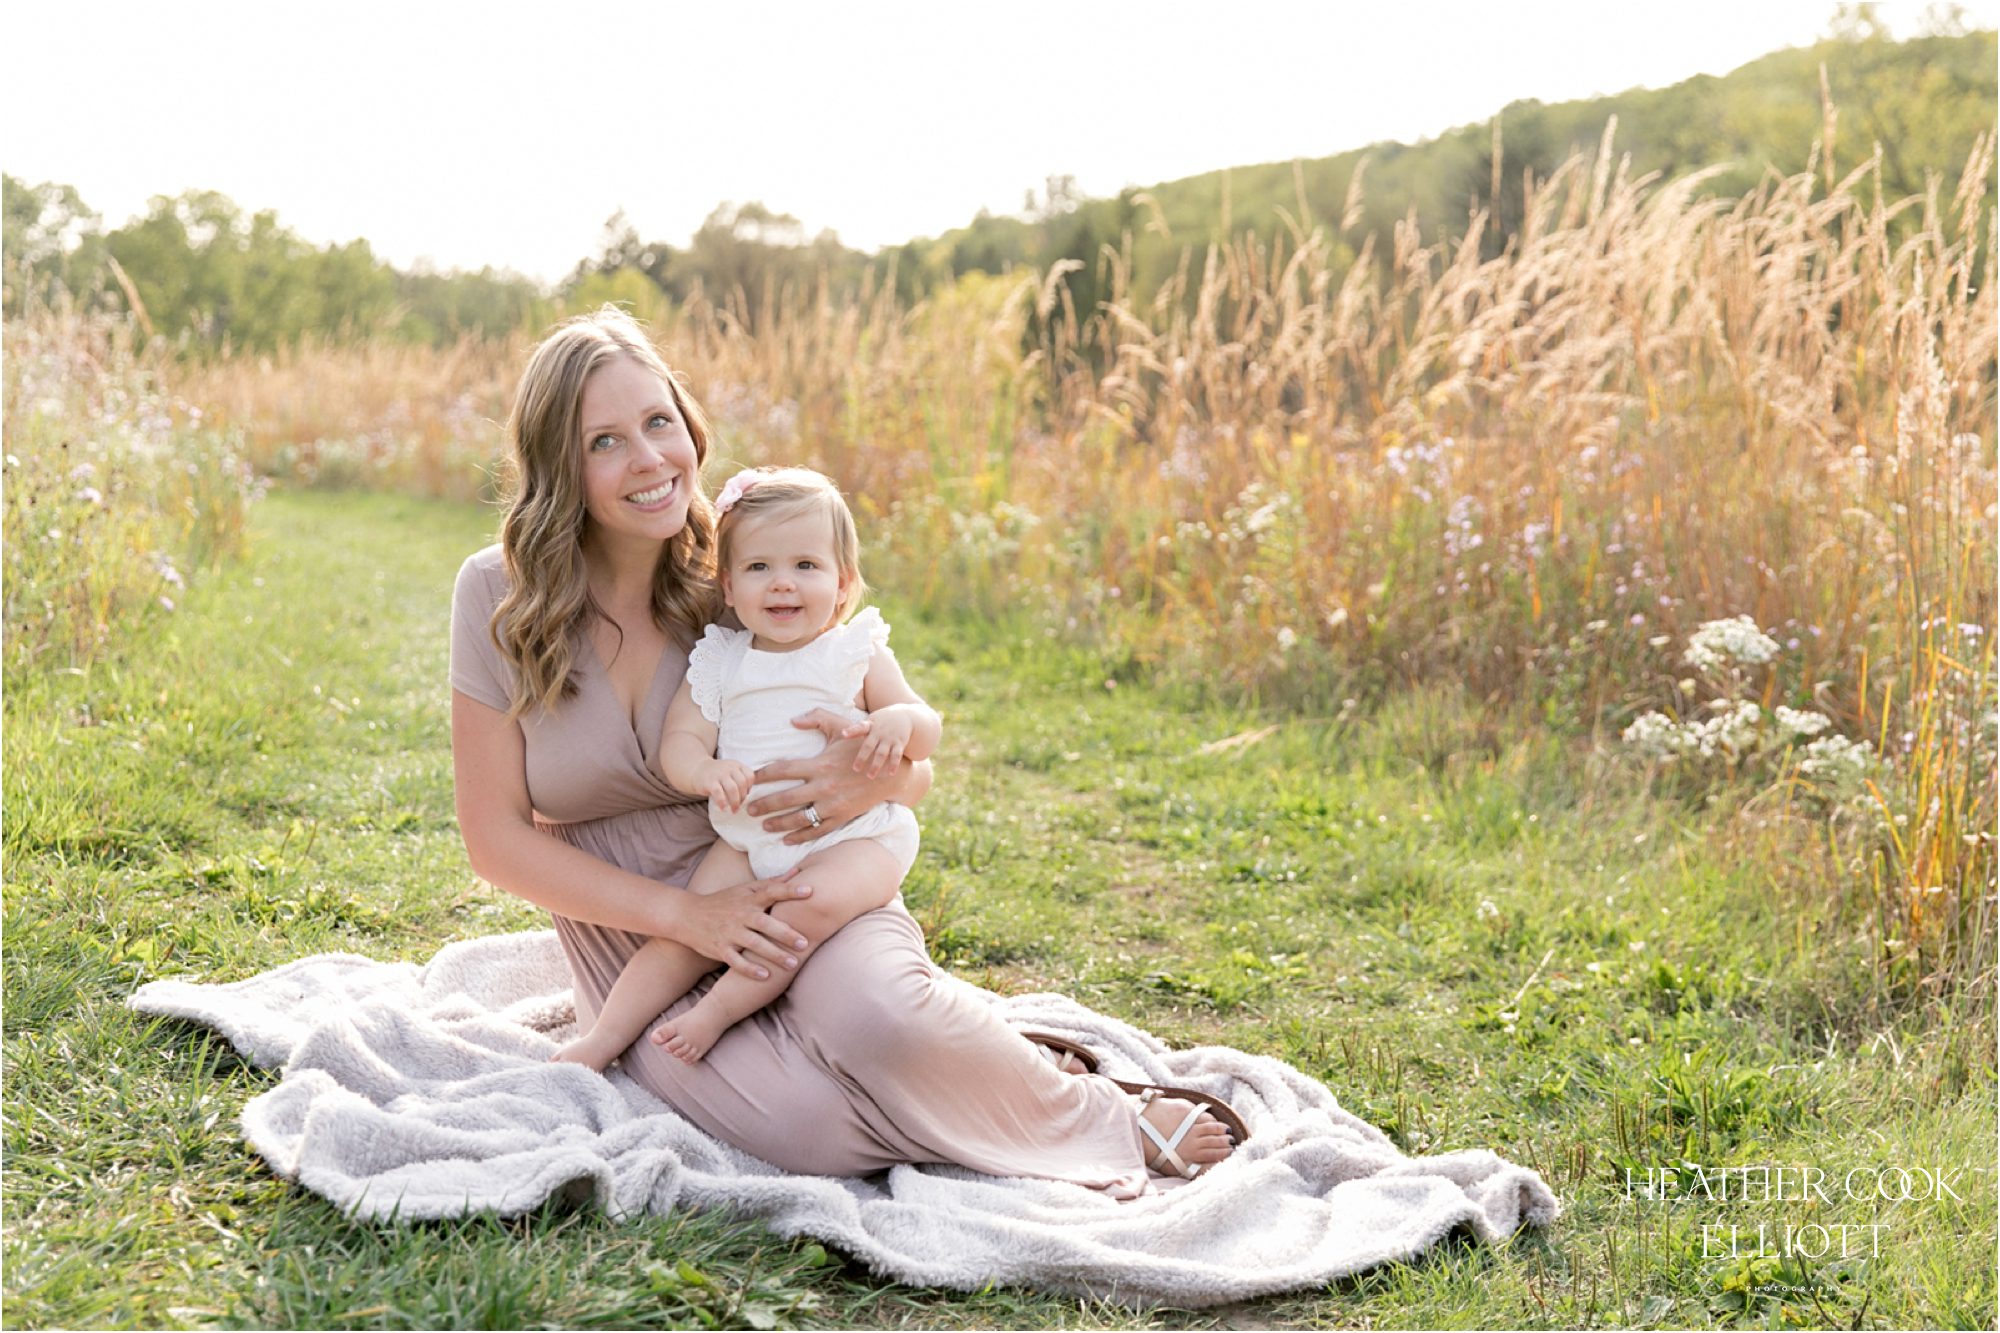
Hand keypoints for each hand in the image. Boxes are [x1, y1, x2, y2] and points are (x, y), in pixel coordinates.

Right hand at [671, 871, 812, 977]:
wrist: (687, 915)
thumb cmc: (723, 901)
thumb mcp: (745, 889)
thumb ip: (772, 883)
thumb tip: (798, 872)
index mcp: (748, 898)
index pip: (772, 891)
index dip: (790, 890)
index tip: (810, 891)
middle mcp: (740, 915)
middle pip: (765, 923)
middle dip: (785, 933)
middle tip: (804, 943)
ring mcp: (729, 932)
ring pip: (754, 944)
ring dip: (773, 954)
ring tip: (792, 964)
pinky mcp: (720, 949)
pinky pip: (736, 961)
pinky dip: (749, 969)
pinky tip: (765, 976)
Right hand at [701, 758, 754, 812]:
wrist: (698, 770)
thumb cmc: (718, 776)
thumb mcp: (731, 772)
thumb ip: (740, 780)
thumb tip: (748, 799)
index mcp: (737, 765)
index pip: (750, 776)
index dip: (750, 787)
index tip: (746, 795)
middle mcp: (729, 768)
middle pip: (742, 783)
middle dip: (743, 797)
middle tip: (740, 806)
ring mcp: (719, 774)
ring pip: (733, 789)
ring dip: (735, 802)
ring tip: (734, 810)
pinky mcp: (709, 782)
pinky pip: (719, 793)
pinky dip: (722, 802)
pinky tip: (723, 808)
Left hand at [747, 718, 904, 844]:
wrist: (889, 772)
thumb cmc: (862, 746)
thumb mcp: (842, 727)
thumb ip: (817, 718)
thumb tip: (792, 720)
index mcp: (819, 764)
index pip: (782, 770)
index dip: (762, 775)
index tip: (748, 779)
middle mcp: (823, 786)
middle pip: (785, 798)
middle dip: (763, 805)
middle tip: (747, 809)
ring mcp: (832, 804)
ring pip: (799, 818)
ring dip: (778, 823)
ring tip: (763, 825)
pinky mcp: (841, 816)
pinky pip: (817, 830)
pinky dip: (801, 836)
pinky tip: (787, 839)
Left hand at [843, 708, 913, 778]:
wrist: (905, 715)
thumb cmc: (882, 721)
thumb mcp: (871, 720)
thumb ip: (858, 729)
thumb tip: (841, 735)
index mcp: (870, 726)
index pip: (860, 727)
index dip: (852, 731)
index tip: (843, 734)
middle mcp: (879, 732)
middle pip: (869, 745)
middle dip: (862, 757)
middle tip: (855, 769)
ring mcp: (890, 738)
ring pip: (882, 753)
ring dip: (876, 765)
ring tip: (870, 776)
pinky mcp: (900, 743)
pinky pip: (897, 755)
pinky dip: (894, 764)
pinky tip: (891, 773)